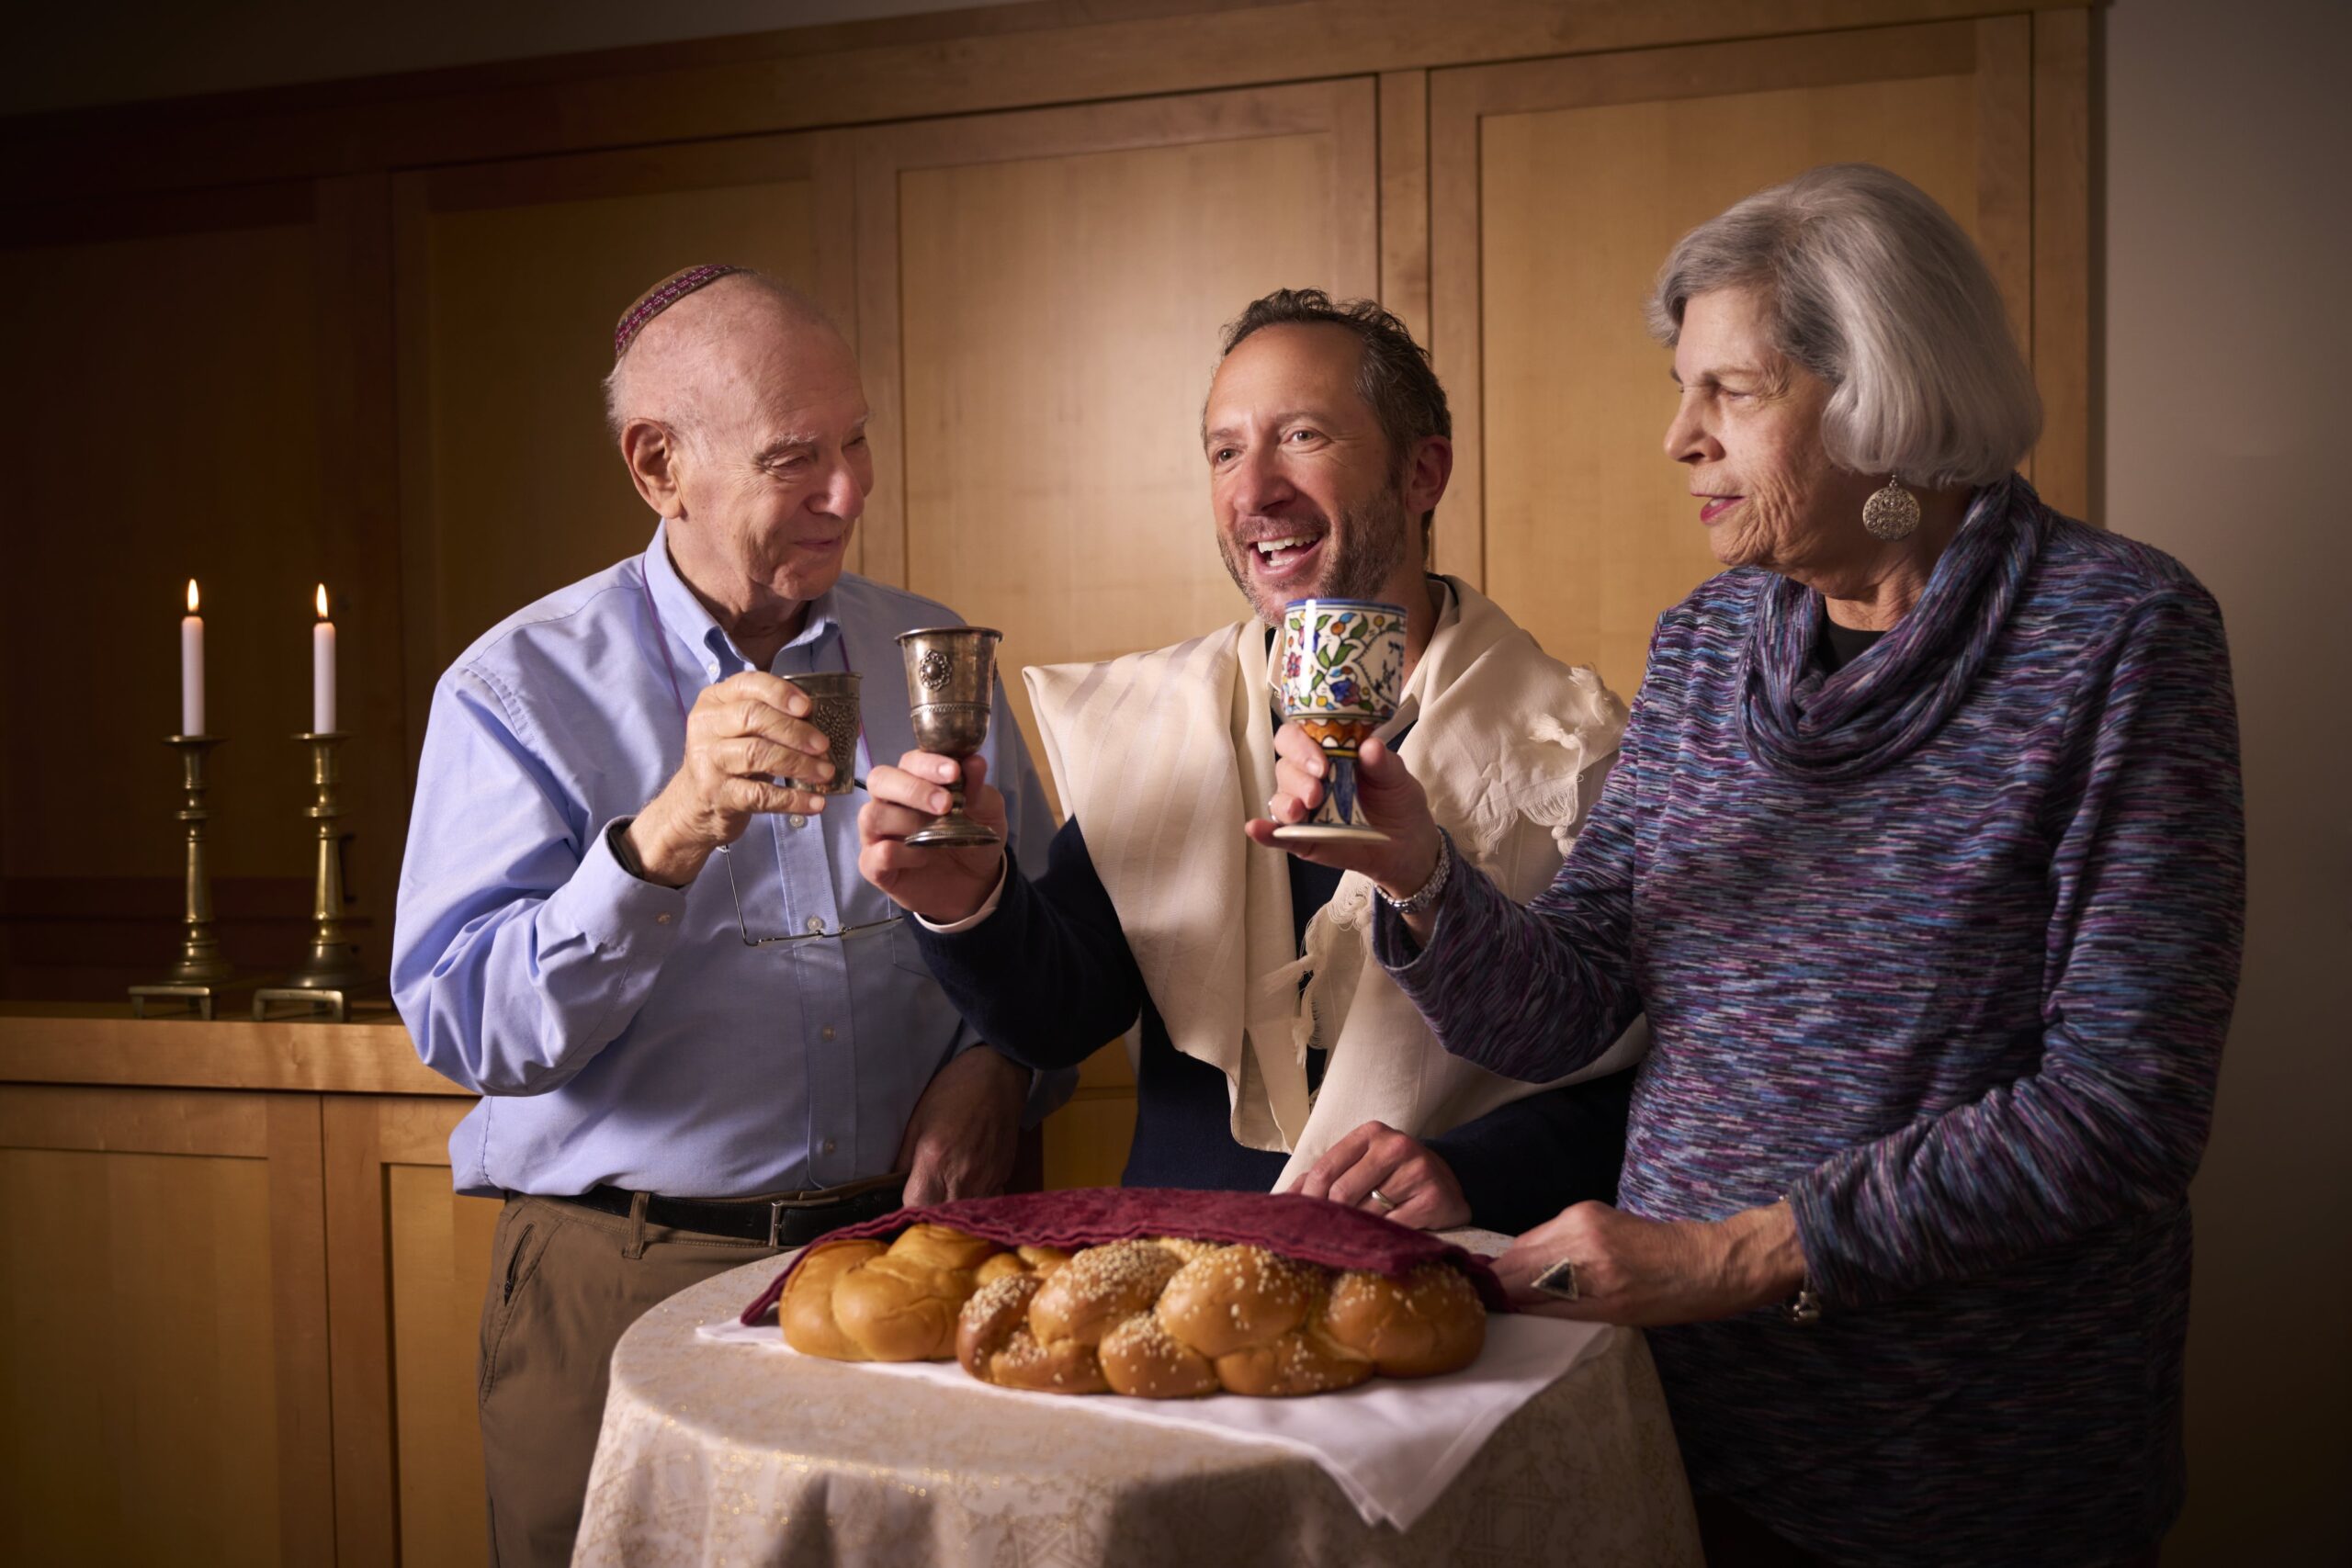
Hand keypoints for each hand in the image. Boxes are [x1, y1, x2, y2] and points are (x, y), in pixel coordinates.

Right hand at [628, 672, 837, 884]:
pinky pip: (761, 795)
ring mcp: (708, 761)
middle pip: (753, 717)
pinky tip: (816, 803)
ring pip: (758, 754)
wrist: (694, 805)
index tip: (807, 707)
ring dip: (799, 764)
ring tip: (825, 772)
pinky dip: (793, 799)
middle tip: (823, 745)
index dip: (780, 693)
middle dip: (795, 730)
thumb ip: (769, 716)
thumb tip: (820, 721)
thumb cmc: (729, 759)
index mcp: (714, 701)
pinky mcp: (717, 794)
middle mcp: (706, 726)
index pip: (747, 685)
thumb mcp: (740, 729)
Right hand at [859, 751, 1008, 922]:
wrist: (975, 883)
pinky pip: (875, 853)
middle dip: (913, 789)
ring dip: (906, 821)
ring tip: (936, 835)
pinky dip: (901, 854)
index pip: (910, 761)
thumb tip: (975, 761)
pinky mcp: (874, 864)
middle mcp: (890, 801)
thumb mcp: (987, 812)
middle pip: (879, 780)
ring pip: (872, 814)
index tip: (954, 772)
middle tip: (946, 804)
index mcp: (915, 780)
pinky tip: (923, 858)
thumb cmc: (973, 838)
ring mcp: (878, 833)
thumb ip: (978, 788)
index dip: (929, 763)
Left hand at [896, 1045, 1027, 1204]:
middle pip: (941, 1217)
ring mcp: (987, 1179)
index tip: (903, 1202)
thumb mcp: (917, 1121)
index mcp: (935, 1160)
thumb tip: (894, 1188)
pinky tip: (966, 1188)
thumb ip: (904, 1160)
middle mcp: (963, 1176)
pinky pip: (986, 1203)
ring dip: (951, 1211)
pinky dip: (974, 1201)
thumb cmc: (953, 1091)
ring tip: (943, 1197)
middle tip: (921, 1202)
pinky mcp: (1003, 1176)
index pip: (915, 1208)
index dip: (906, 1210)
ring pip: (965, 1214)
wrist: (998, 1075)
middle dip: (928, 1214)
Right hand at [1243, 729, 1443, 901]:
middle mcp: (1309, 777)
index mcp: (1328, 753)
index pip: (1298, 736)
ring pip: (1281, 798)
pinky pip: (1278, 834)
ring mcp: (1304, 808)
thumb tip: (1370, 746)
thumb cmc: (1398, 801)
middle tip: (1318, 788)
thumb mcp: (1397, 778)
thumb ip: (1383, 762)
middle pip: (1285, 765)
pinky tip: (1256, 828)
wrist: (1409, 846)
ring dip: (1287, 801)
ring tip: (1303, 810)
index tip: (1322, 759)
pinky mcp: (1303, 839)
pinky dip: (1265, 831)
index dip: (1302, 743)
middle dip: (1298, 774)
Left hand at [1286, 1120, 1469, 1229]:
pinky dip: (1383, 1237)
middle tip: (1326, 1234)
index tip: (1299, 1220)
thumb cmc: (1393, 1175)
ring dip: (1359, 1229)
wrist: (1450, 1181)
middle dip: (1331, 1217)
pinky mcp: (1434, 1197)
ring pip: (1368, 1213)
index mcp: (1370, 1133)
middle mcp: (1395, 1146)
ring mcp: (1417, 1170)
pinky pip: (1394, 1227)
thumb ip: (1323, 1177)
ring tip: (1358, 1235)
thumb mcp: (1360, 1164)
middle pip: (1343, 1192)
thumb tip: (1282, 1200)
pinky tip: (1382, 1238)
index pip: (1325, 1169)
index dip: (1308, 1199)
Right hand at [1491, 1201, 1806, 1326]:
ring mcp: (1582, 1213)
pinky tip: (1546, 1273)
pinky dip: (1540, 1253)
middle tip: (1489, 1305)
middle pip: (1516, 1253)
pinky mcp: (1588, 1208)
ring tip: (1516, 1294)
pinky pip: (1547, 1232)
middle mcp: (1578, 1227)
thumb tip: (1511, 1306)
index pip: (1516, 1273)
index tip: (1477, 1308)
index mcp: (1585, 1259)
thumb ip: (1556, 1307)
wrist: (1711, 1262)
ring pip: (1528, 1241)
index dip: (1492, 1292)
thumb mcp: (1612, 1314)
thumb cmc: (1670, 1297)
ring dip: (1518, 1267)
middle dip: (1500, 1279)